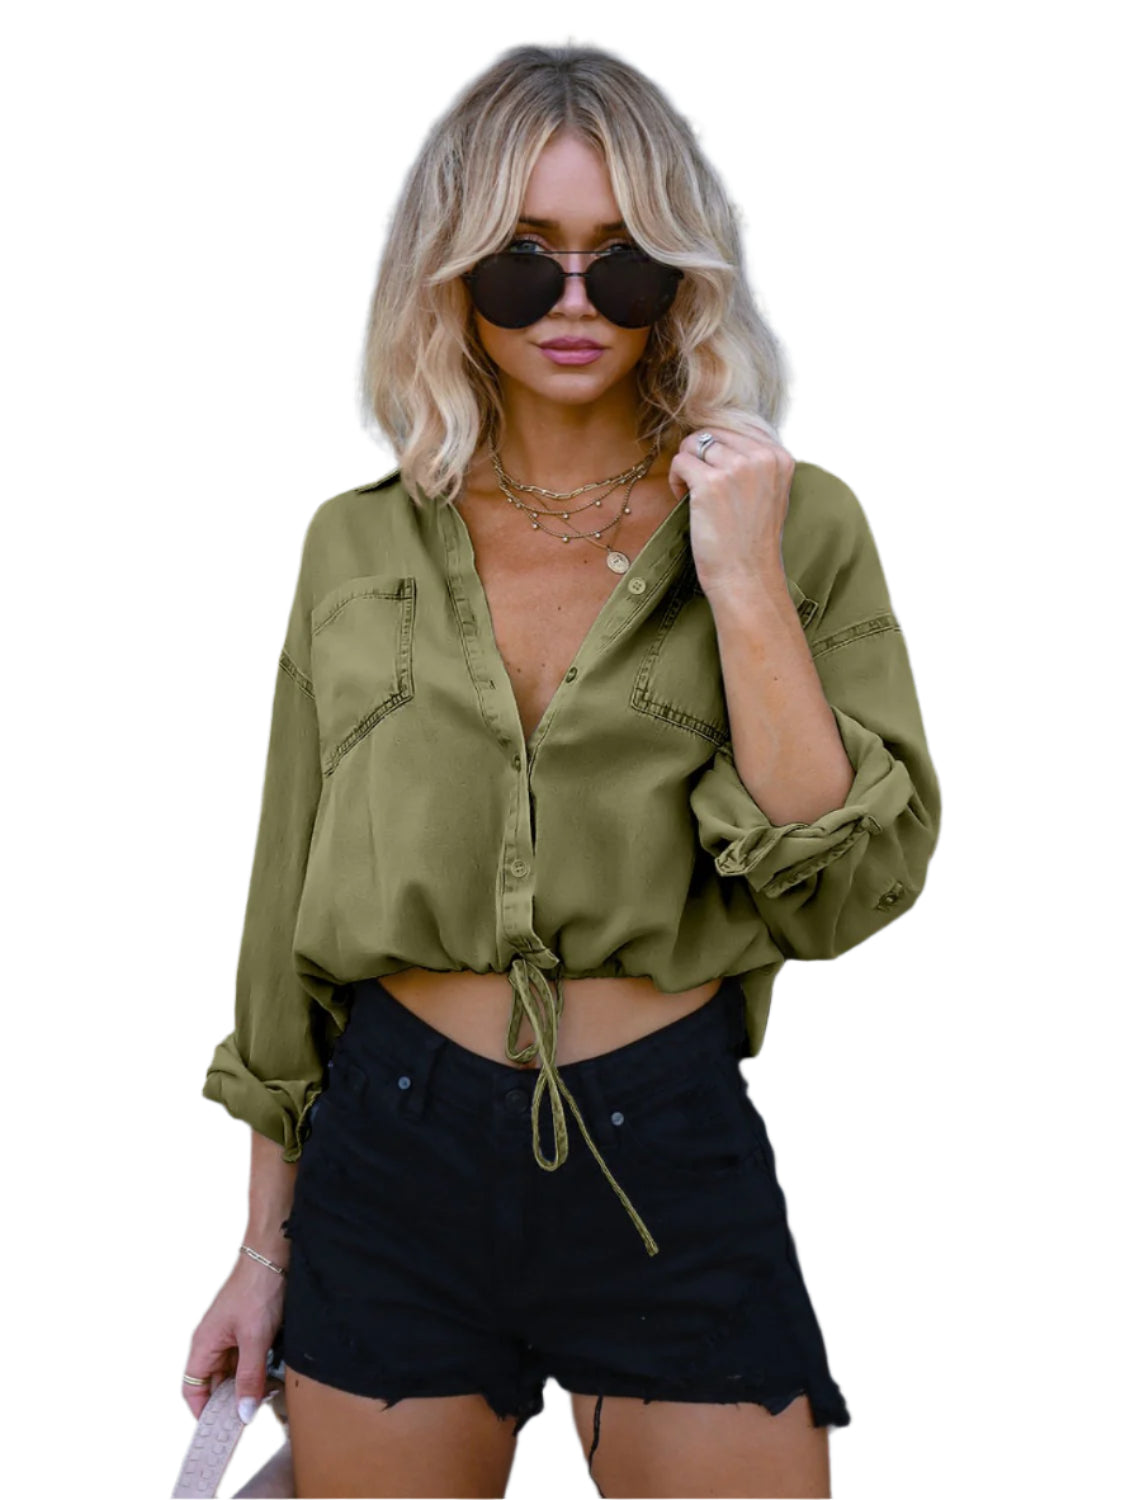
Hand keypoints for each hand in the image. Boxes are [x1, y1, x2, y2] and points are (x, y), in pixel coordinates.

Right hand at [181, 1253, 287, 1421]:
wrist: (274, 1253)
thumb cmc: (258, 1288)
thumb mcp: (255, 1338)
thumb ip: (249, 1377)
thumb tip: (242, 1412)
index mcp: (203, 1344)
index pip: (192, 1389)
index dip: (202, 1412)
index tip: (220, 1430)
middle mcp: (212, 1341)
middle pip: (213, 1383)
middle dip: (229, 1401)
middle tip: (247, 1418)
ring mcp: (230, 1334)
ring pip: (231, 1372)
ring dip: (244, 1386)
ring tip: (261, 1399)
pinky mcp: (246, 1328)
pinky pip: (244, 1358)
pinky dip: (254, 1370)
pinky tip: (269, 1377)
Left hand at [668, 423, 794, 598]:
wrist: (747, 576)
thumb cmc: (751, 540)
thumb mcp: (769, 491)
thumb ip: (754, 462)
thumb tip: (718, 436)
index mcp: (779, 457)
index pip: (737, 427)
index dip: (719, 449)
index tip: (718, 477)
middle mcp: (762, 457)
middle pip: (713, 432)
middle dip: (700, 455)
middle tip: (699, 485)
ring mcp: (737, 468)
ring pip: (694, 443)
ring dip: (687, 467)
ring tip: (692, 494)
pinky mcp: (711, 483)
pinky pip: (680, 461)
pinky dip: (676, 479)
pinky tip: (683, 499)